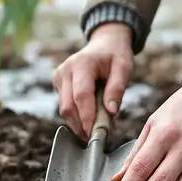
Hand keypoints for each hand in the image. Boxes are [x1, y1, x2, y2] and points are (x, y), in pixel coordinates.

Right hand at [52, 23, 133, 140]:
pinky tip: (89, 118)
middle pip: (68, 106)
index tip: (96, 134)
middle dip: (82, 125)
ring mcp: (58, 76)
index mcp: (82, 64)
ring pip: (64, 109)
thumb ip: (117, 89)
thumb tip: (111, 112)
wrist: (104, 43)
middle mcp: (65, 70)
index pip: (81, 96)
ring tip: (96, 128)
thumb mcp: (124, 68)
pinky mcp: (57, 83)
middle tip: (98, 137)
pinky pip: (64, 105)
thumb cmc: (115, 55)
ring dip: (79, 123)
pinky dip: (76, 116)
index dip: (87, 117)